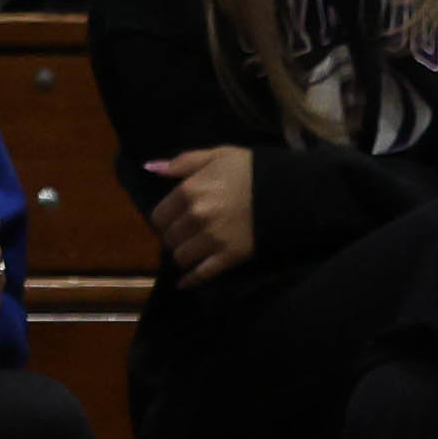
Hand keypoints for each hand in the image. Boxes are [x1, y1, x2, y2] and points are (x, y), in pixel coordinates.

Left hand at [144, 144, 256, 280]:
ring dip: (182, 256)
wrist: (287, 192)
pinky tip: (183, 284)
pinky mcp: (229, 256)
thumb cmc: (250, 170)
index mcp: (189, 191)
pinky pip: (203, 273)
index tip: (171, 221)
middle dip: (173, 238)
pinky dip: (191, 280)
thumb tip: (150, 168)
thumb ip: (182, 162)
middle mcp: (196, 217)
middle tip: (182, 237)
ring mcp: (212, 239)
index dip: (162, 220)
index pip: (159, 215)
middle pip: (169, 238)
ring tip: (190, 252)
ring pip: (181, 257)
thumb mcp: (217, 154)